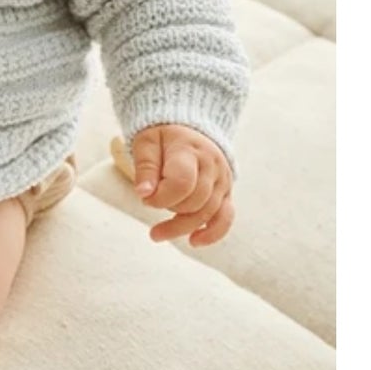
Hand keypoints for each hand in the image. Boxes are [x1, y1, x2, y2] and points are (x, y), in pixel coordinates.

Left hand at [129, 124, 233, 247]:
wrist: (188, 128)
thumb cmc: (163, 136)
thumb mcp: (146, 142)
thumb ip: (145, 166)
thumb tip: (144, 193)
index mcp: (190, 150)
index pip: (182, 183)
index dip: (161, 197)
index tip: (144, 197)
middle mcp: (212, 165)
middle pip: (195, 201)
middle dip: (168, 210)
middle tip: (148, 205)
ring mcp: (222, 180)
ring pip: (208, 213)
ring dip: (182, 227)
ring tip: (157, 234)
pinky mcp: (226, 192)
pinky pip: (226, 218)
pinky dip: (213, 233)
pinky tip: (195, 241)